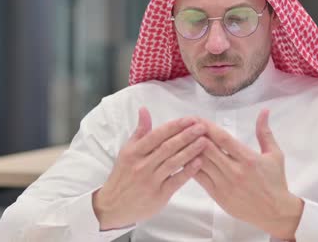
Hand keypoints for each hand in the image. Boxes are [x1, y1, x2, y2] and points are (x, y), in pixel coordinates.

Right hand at [93, 107, 206, 229]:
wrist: (113, 206)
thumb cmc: (122, 176)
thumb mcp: (127, 152)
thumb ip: (139, 132)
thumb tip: (144, 110)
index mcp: (133, 152)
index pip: (156, 135)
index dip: (174, 126)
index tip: (189, 119)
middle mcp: (141, 165)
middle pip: (167, 147)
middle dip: (186, 136)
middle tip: (201, 127)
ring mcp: (150, 181)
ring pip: (173, 163)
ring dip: (190, 151)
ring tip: (204, 141)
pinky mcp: (159, 195)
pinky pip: (176, 181)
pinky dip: (188, 171)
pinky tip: (199, 162)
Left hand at [193, 109, 303, 239]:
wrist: (275, 212)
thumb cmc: (275, 182)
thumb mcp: (274, 155)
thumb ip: (265, 132)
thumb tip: (264, 111)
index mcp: (248, 159)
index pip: (223, 139)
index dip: (208, 127)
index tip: (198, 119)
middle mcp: (235, 171)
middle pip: (208, 149)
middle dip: (195, 135)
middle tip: (185, 126)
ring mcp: (225, 184)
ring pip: (201, 163)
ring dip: (190, 150)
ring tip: (182, 140)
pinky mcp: (218, 195)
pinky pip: (200, 178)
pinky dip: (191, 167)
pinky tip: (185, 158)